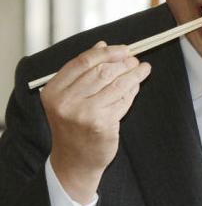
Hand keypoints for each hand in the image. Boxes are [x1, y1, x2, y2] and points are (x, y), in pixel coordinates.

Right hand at [40, 41, 150, 203]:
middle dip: (124, 63)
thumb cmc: (74, 124)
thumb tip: (102, 44)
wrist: (74, 161)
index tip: (124, 49)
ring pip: (117, 84)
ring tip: (143, 68)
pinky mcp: (101, 124)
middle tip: (135, 60)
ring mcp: (84, 114)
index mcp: (54, 90)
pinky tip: (136, 87)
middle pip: (102, 71)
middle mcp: (66, 102)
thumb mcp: (70, 95)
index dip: (107, 52)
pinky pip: (123, 100)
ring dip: (134, 74)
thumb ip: (84, 70)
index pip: (84, 61)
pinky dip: (132, 91)